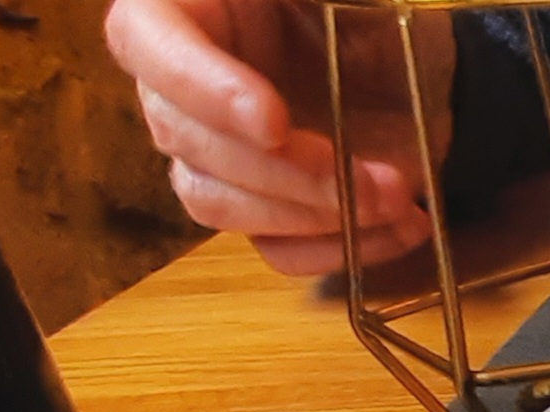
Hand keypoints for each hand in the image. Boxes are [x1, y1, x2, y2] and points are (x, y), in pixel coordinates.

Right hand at [105, 0, 454, 275]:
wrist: (400, 40)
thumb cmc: (353, 2)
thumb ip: (305, 1)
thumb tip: (303, 65)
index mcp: (174, 11)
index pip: (149, 47)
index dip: (206, 92)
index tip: (275, 125)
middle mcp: (176, 85)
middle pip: (190, 142)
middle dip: (288, 173)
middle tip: (375, 180)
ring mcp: (212, 151)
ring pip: (220, 204)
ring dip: (312, 218)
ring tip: (395, 203)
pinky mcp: (261, 202)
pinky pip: (273, 246)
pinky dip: (335, 249)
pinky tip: (397, 230)